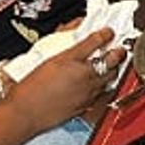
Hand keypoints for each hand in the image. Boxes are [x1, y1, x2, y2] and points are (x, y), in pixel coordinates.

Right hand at [6, 29, 123, 129]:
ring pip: (111, 76)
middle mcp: (83, 75)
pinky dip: (104, 84)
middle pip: (112, 59)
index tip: (108, 32)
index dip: (105, 34)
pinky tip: (100, 81)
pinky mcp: (88, 104)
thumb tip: (73, 33)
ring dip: (114, 68)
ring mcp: (88, 91)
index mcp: (70, 59)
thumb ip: (64, 45)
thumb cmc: (30, 88)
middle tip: (118, 47)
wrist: (25, 113)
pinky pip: (102, 91)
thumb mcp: (46, 60)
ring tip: (113, 63)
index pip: (95, 41)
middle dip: (118, 51)